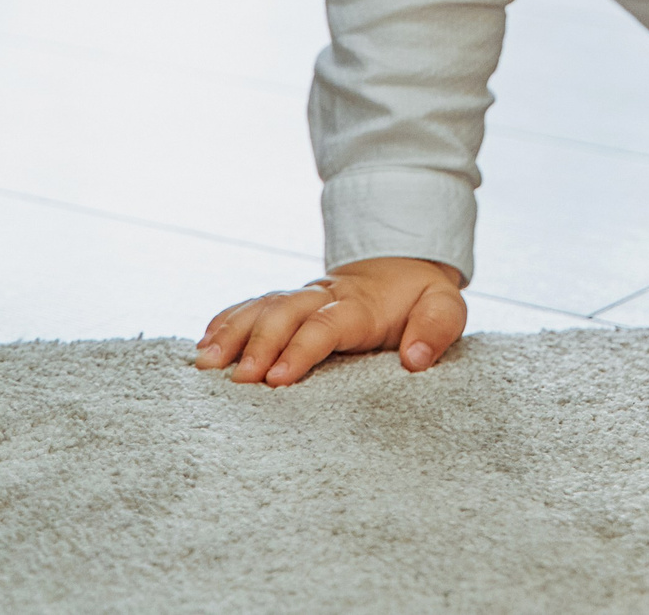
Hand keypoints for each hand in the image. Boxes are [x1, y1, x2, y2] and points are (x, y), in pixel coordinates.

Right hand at [195, 257, 467, 386]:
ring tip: (205, 364)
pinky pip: (251, 306)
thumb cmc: (421, 298)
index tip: (278, 378)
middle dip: (258, 345)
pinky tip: (203, 345)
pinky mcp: (288, 303)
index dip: (301, 349)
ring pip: (260, 307)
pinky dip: (225, 322)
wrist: (403, 266)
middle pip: (283, 312)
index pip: (325, 324)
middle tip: (238, 382)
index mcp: (360, 305)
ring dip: (231, 334)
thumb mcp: (445, 307)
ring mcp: (301, 298)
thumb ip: (436, 329)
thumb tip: (415, 360)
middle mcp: (323, 297)